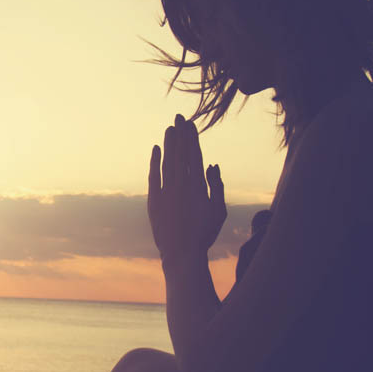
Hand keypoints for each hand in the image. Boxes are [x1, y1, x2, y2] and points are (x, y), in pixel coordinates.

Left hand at [148, 114, 226, 261]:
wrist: (181, 254)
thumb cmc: (204, 233)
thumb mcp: (218, 210)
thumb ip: (216, 185)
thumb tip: (212, 164)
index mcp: (198, 186)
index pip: (194, 155)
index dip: (192, 138)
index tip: (190, 124)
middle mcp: (181, 185)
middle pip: (180, 153)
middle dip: (180, 134)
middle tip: (178, 117)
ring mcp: (166, 192)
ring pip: (167, 161)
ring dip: (168, 144)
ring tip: (169, 128)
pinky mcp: (154, 200)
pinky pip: (153, 176)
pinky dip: (154, 162)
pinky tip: (156, 149)